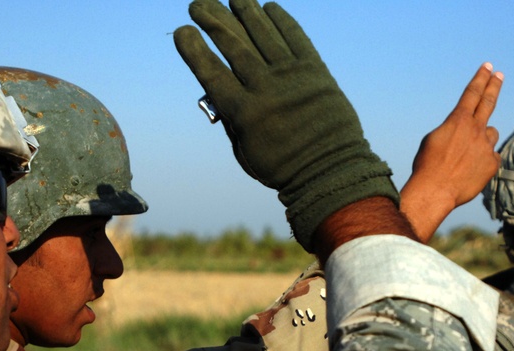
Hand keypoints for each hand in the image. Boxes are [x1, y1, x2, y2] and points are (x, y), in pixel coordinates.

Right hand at [174, 0, 398, 251]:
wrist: (330, 170)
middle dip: (213, 20)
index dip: (195, 50)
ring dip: (246, 11)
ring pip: (264, 35)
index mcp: (245, 114)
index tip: (183, 31)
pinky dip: (282, 20)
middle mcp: (267, 89)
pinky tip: (268, 7)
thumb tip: (216, 90)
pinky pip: (296, 38)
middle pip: (235, 46)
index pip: (212, 74)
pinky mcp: (316, 71)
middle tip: (198, 3)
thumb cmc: (282, 166)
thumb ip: (230, 120)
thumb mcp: (246, 152)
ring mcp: (293, 77)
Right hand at [400, 63, 502, 241]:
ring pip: (490, 135)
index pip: (472, 93)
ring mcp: (486, 146)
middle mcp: (475, 129)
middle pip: (488, 102)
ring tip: (465, 155)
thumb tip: (466, 131)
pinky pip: (490, 157)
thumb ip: (453, 130)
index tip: (488, 67)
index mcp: (458, 121)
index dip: (481, 78)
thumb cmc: (428, 166)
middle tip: (499, 76)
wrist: (435, 190)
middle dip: (494, 86)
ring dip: (481, 140)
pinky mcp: (492, 163)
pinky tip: (469, 171)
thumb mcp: (433, 140)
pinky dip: (482, 161)